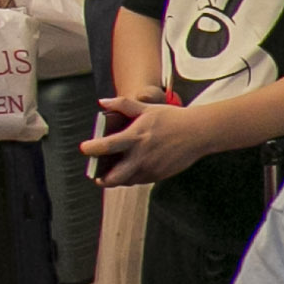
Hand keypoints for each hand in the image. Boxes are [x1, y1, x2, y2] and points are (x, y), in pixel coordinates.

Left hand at [81, 91, 213, 188]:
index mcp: (135, 137)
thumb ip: (123, 105)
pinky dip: (133, 177)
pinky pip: (140, 180)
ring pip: (127, 181)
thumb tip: (102, 101)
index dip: (92, 149)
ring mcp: (151, 168)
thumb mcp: (147, 108)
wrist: (198, 132)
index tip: (85, 148)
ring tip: (114, 173)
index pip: (106, 146)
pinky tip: (133, 169)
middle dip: (102, 179)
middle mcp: (141, 156)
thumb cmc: (172, 119)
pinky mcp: (159, 175)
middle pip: (114, 177)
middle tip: (97, 176)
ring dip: (118, 178)